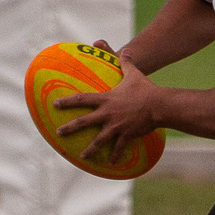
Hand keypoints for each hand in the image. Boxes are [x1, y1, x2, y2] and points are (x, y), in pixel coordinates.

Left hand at [54, 38, 163, 163]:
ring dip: (90, 149)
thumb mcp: (134, 74)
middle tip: (58, 133)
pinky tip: (110, 164)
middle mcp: (107, 114)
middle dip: (70, 128)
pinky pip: (118, 147)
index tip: (56, 105)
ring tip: (81, 156)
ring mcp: (116, 126)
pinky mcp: (126, 135)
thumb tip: (126, 50)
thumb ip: (126, 63)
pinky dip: (114, 156)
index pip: (82, 99)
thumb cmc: (145, 88)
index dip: (68, 102)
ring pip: (99, 140)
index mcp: (106, 100)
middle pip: (84, 122)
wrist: (159, 104)